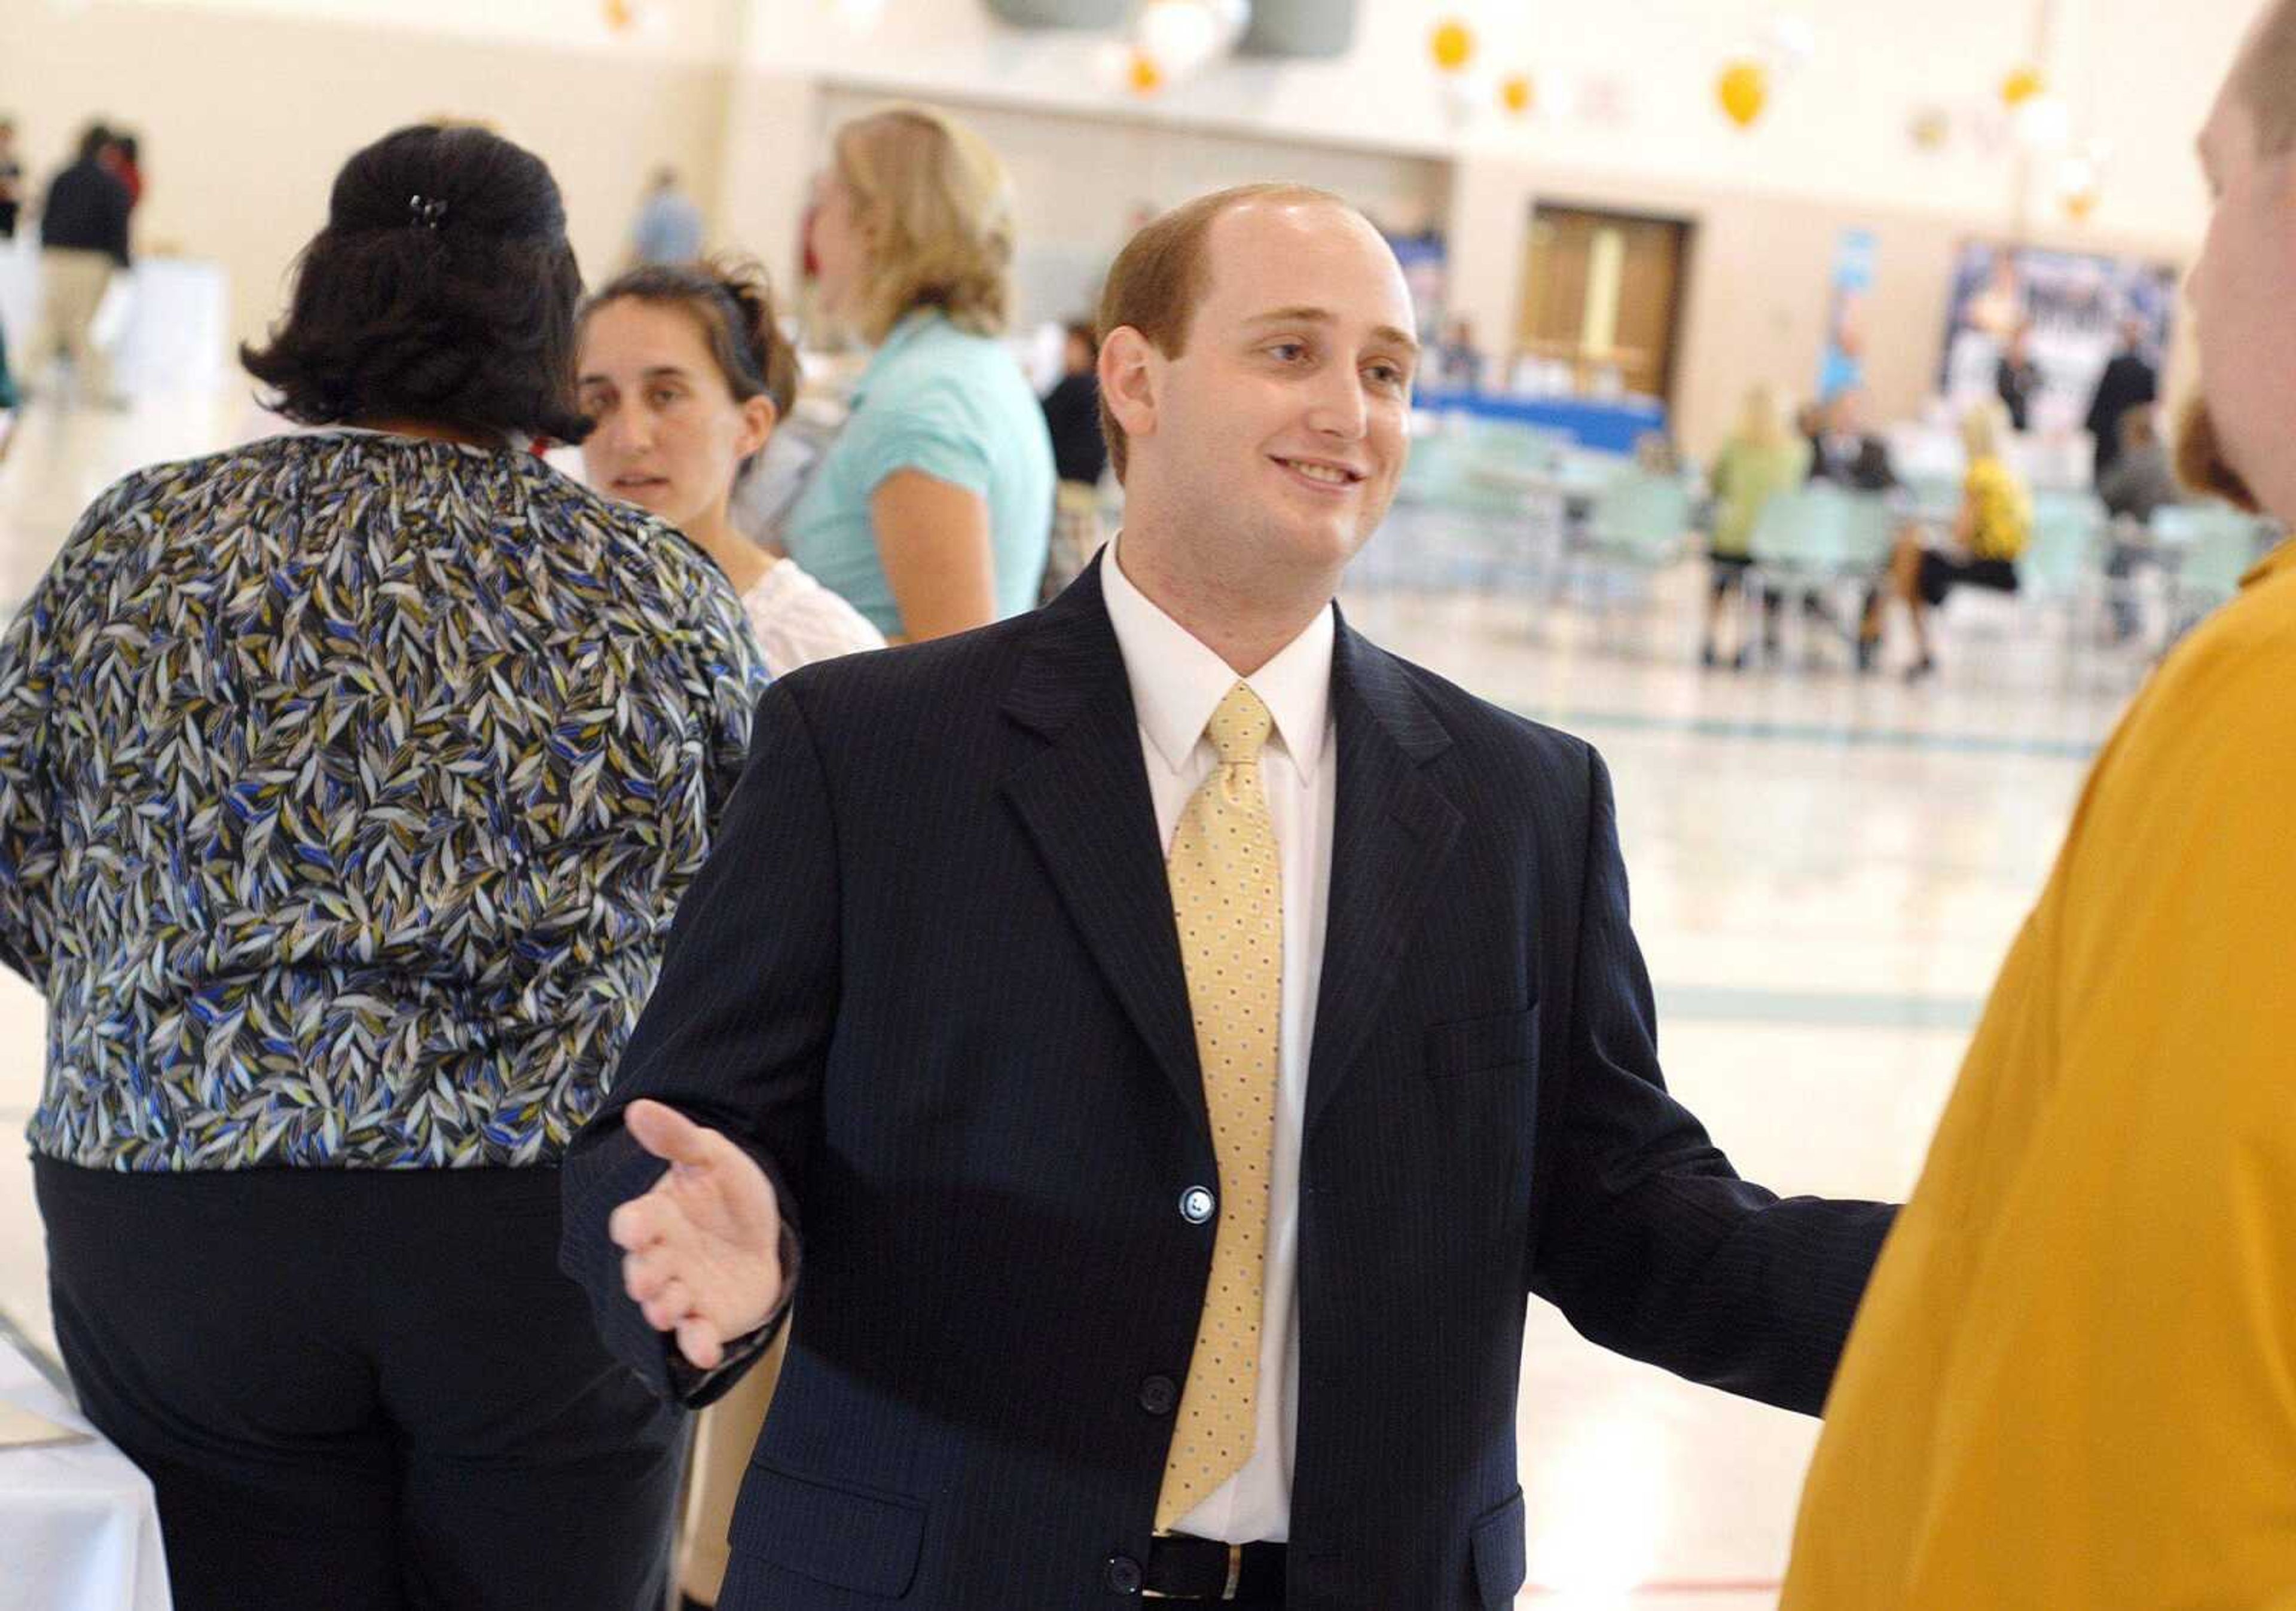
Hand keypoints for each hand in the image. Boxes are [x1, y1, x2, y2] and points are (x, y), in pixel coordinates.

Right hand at [609, 1099, 784, 1369]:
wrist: (767, 1230)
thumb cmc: (728, 1193)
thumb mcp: (712, 1157)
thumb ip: (677, 1138)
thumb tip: (638, 1107)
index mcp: (656, 1218)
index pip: (633, 1224)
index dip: (632, 1227)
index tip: (634, 1227)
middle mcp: (662, 1258)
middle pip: (641, 1271)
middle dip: (642, 1276)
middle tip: (648, 1279)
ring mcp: (682, 1291)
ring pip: (662, 1307)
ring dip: (663, 1310)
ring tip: (669, 1309)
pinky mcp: (707, 1318)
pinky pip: (696, 1336)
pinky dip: (697, 1345)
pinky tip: (706, 1351)